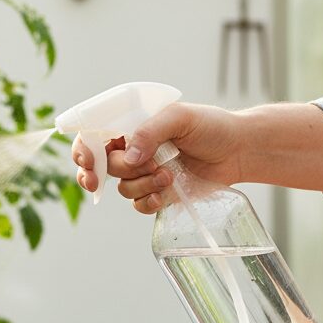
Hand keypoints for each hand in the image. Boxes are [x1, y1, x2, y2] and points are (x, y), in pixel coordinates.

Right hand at [71, 103, 244, 213]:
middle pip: (105, 167)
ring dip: (143, 184)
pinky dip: (148, 201)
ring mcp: (143, 174)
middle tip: (147, 165)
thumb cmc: (210, 126)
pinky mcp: (157, 194)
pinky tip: (165, 193)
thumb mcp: (179, 117)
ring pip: (123, 188)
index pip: (92, 139)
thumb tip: (128, 157)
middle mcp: (132, 151)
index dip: (83, 153)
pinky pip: (138, 205)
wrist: (239, 150)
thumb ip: (149, 131)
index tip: (89, 165)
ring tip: (169, 175)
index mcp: (129, 127)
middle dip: (123, 170)